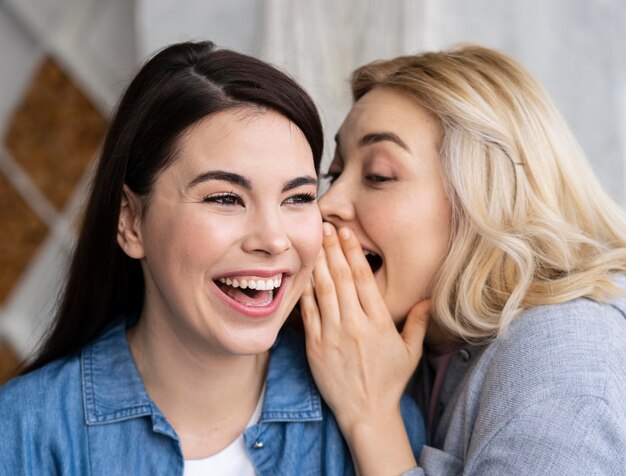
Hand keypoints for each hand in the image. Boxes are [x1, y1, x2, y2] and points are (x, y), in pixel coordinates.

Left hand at [300, 223, 429, 474]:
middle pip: (340, 278)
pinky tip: (302, 274)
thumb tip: (429, 299)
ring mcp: (333, 335)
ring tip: (313, 243)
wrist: (366, 412)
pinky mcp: (316, 346)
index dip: (353, 252)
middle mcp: (355, 325)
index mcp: (379, 322)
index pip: (364, 279)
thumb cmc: (390, 381)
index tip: (347, 233)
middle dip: (332, 249)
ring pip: (323, 291)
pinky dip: (304, 292)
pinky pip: (308, 314)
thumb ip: (419, 322)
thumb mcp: (411, 352)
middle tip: (325, 227)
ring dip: (318, 264)